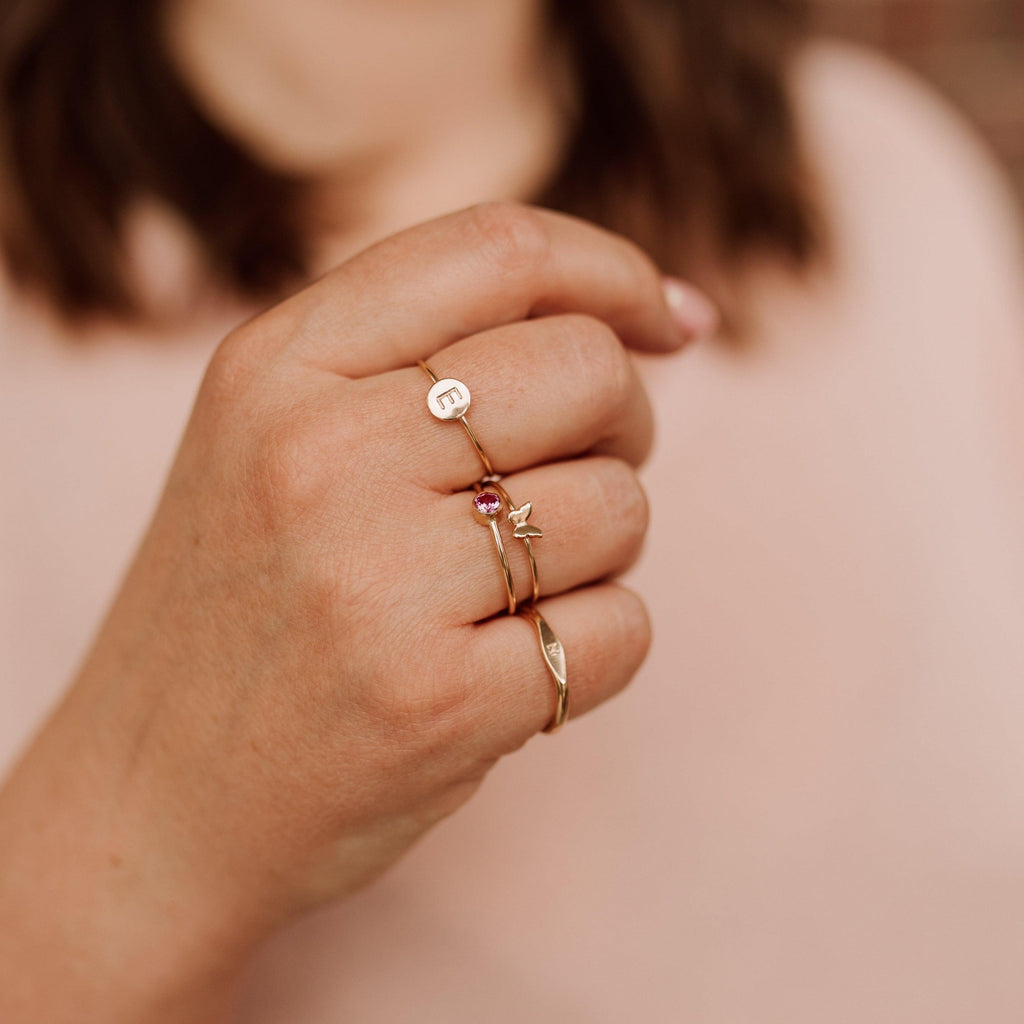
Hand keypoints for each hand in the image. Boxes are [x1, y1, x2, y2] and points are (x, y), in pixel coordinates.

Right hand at [0, 204, 712, 1021]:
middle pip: (586, 369)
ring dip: (602, 549)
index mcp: (278, 367)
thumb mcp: (276, 437)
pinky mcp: (437, 702)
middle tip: (579, 473)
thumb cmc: (245, 609)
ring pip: (619, 505)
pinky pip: (621, 631)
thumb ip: (422, 357)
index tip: (671, 322)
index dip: (616, 275)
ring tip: (515, 588)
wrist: (152, 800)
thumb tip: (654, 319)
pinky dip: (599, 647)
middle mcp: (322, 456)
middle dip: (625, 420)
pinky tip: (519, 666)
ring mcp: (376, 582)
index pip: (499, 252)